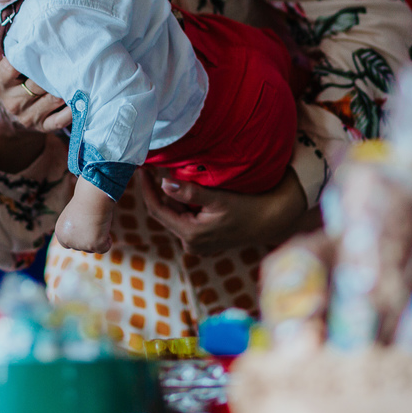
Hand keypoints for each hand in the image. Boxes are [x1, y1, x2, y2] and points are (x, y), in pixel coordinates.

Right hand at [0, 20, 70, 133]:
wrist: (7, 114)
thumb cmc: (3, 77)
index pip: (13, 66)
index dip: (29, 53)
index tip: (43, 39)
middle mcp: (13, 101)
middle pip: (39, 83)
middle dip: (54, 69)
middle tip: (70, 52)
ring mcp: (29, 116)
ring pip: (54, 98)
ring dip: (67, 86)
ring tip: (80, 69)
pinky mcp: (43, 126)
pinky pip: (62, 119)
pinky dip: (73, 109)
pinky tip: (81, 96)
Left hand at [55, 177, 114, 253]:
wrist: (92, 198)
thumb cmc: (85, 202)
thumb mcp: (76, 217)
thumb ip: (77, 229)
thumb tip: (87, 237)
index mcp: (60, 232)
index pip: (67, 244)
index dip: (77, 239)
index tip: (85, 232)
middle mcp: (68, 240)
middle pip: (81, 247)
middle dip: (89, 239)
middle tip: (93, 224)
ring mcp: (80, 244)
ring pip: (92, 248)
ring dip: (97, 238)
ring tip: (98, 224)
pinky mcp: (93, 245)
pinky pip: (104, 248)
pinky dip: (108, 240)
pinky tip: (106, 229)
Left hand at [137, 166, 317, 255]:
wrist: (270, 221)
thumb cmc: (247, 207)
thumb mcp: (218, 198)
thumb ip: (190, 192)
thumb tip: (163, 182)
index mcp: (190, 234)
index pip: (157, 209)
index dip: (146, 189)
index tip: (141, 170)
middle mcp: (190, 244)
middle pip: (164, 213)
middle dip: (157, 191)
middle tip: (151, 167)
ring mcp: (196, 245)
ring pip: (174, 215)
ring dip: (171, 197)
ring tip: (167, 173)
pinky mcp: (202, 241)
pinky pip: (184, 220)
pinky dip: (182, 205)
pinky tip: (184, 189)